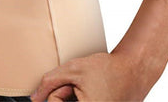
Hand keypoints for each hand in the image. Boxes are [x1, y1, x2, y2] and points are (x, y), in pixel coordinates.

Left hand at [29, 51, 148, 101]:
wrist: (133, 71)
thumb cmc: (107, 69)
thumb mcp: (73, 69)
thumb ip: (49, 82)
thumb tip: (34, 97)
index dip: (58, 92)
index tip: (71, 85)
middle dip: (67, 95)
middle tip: (82, 85)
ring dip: (75, 98)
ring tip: (89, 88)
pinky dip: (83, 99)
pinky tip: (93, 93)